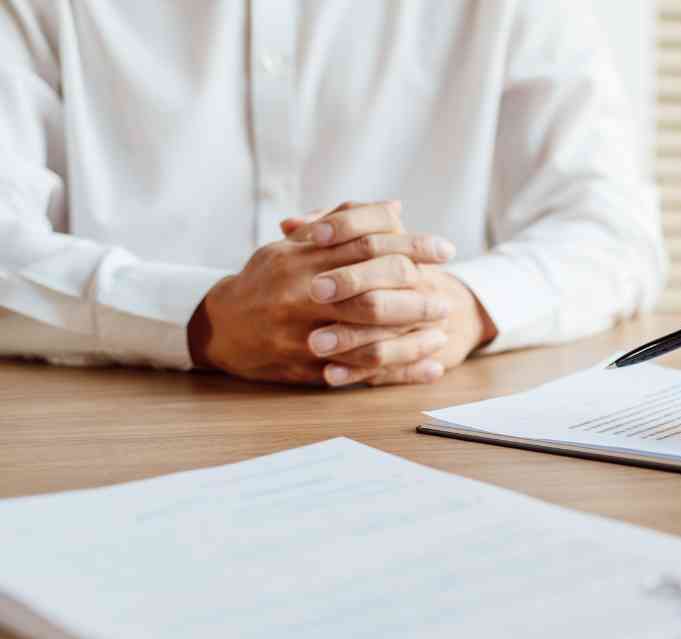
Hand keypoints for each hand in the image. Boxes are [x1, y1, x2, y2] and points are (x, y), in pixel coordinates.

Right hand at [188, 200, 462, 385]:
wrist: (220, 328)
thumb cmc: (266, 280)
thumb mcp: (294, 245)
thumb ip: (342, 224)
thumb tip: (395, 207)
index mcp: (303, 258)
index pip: (366, 245)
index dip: (410, 246)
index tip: (444, 250)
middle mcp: (303, 294)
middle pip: (370, 291)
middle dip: (414, 294)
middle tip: (444, 295)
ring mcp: (303, 332)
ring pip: (367, 334)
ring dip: (411, 335)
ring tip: (443, 332)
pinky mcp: (308, 366)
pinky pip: (361, 372)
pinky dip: (400, 372)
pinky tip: (431, 368)